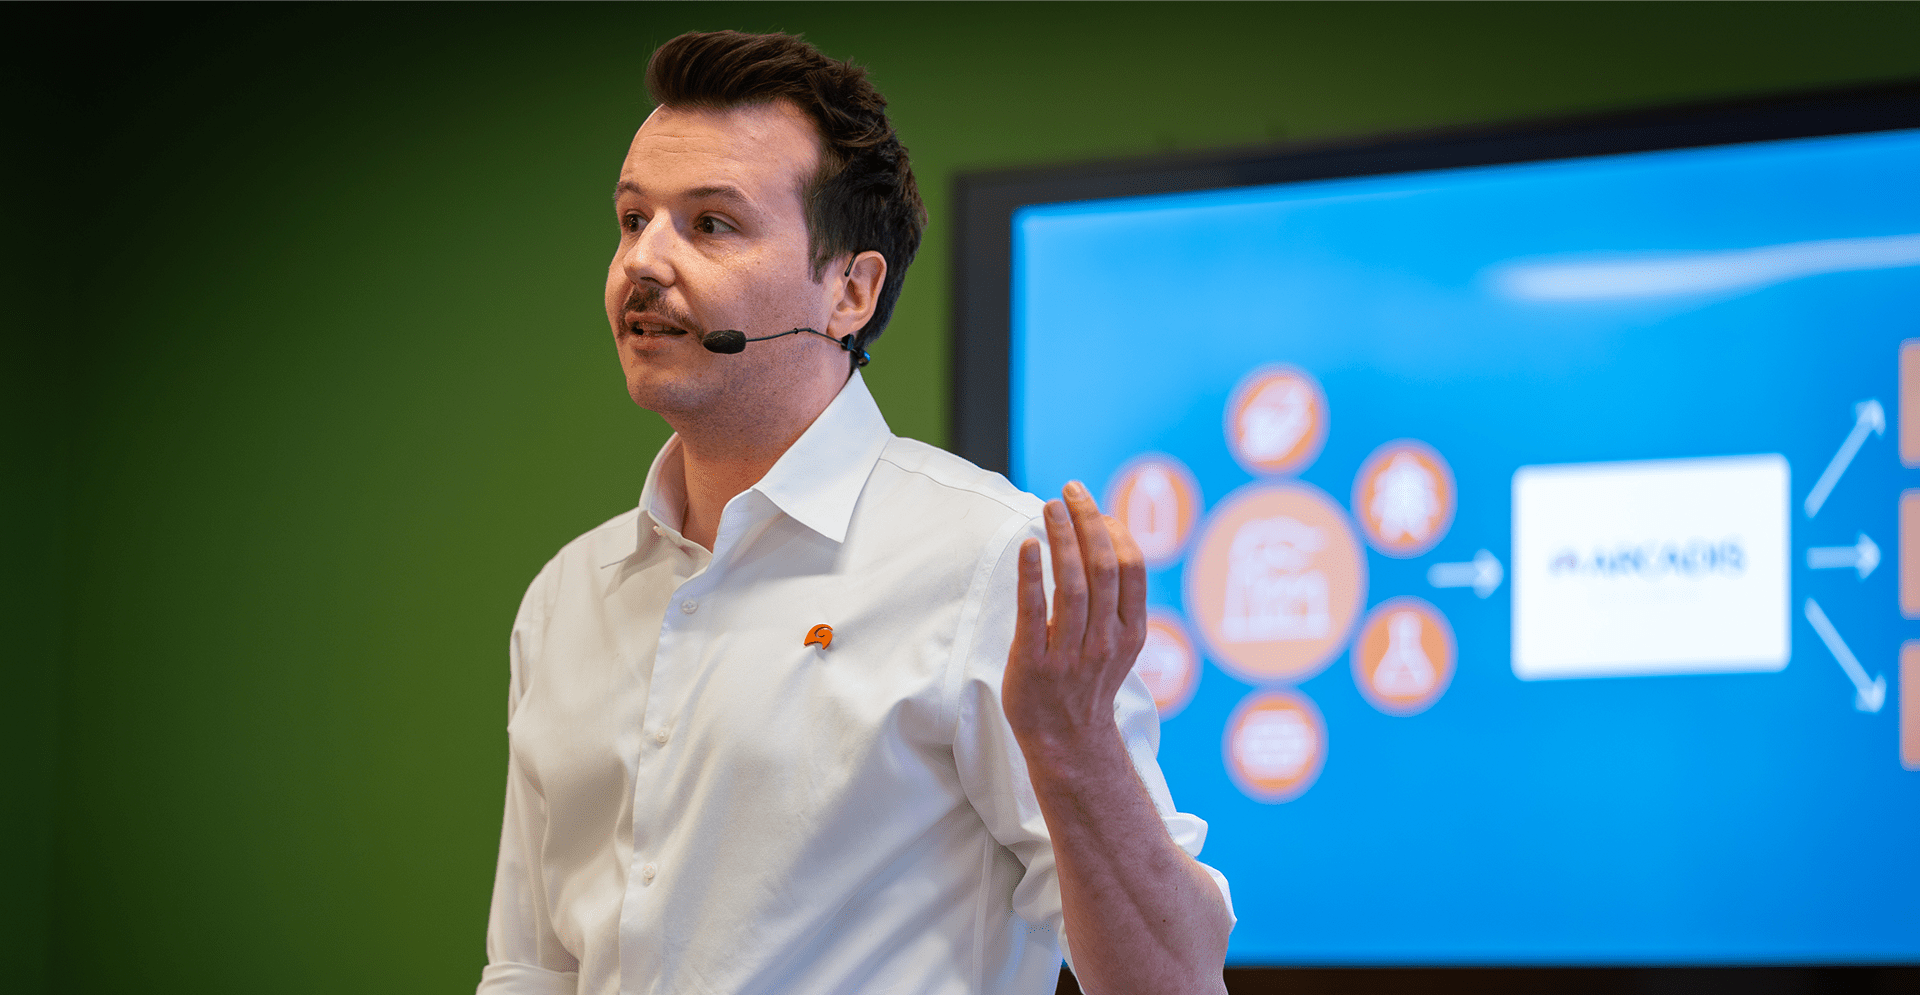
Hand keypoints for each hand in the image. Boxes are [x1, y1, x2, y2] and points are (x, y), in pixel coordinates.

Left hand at [1002, 480, 1148, 753]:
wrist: (1066, 740)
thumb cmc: (1087, 682)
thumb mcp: (1118, 643)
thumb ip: (1116, 599)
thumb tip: (1103, 534)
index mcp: (1130, 632)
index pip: (1131, 569)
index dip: (1115, 531)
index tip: (1094, 507)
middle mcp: (1105, 641)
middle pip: (1102, 567)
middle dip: (1087, 522)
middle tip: (1070, 491)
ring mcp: (1071, 653)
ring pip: (1071, 584)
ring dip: (1061, 538)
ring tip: (1050, 507)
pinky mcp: (1035, 662)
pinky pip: (1034, 611)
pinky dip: (1031, 575)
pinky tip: (1028, 546)